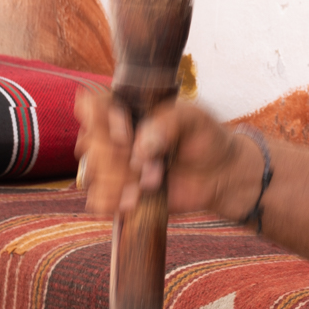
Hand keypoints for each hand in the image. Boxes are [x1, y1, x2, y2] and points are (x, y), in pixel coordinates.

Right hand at [74, 90, 255, 220]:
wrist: (218, 174)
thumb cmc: (205, 138)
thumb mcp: (194, 118)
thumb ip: (168, 123)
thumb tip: (141, 149)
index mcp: (127, 109)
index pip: (93, 107)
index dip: (102, 122)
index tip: (125, 138)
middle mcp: (112, 135)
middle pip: (90, 144)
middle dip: (119, 160)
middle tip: (152, 168)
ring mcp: (112, 165)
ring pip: (91, 174)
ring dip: (119, 183)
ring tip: (150, 185)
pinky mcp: (118, 192)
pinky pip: (96, 200)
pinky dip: (113, 202)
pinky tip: (135, 201)